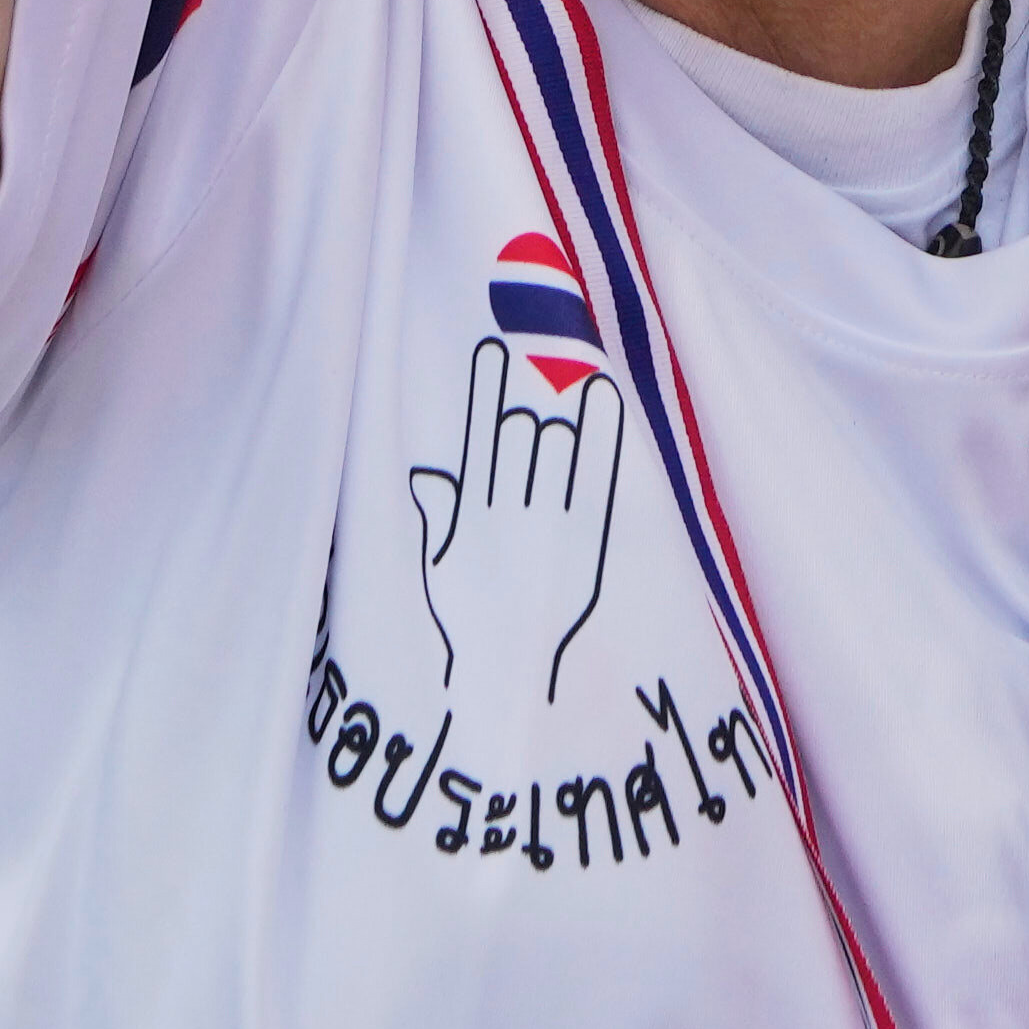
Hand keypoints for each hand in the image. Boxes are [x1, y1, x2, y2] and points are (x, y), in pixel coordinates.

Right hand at [399, 333, 628, 704]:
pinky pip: (596, 476)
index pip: (478, 439)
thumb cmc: (467, 621)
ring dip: (559, 416)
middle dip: (527, 408)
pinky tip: (602, 394)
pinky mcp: (589, 542)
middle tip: (534, 385)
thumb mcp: (438, 569)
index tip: (491, 349)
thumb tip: (425, 475)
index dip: (484, 392)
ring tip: (563, 383)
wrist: (510, 679)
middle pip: (521, 435)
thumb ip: (437, 517)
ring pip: (556, 447)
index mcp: (470, 518)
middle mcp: (512, 516)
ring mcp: (552, 527)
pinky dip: (600, 434)